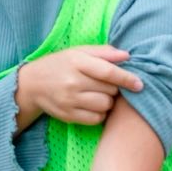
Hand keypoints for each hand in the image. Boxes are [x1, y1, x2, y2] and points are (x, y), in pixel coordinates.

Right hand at [16, 46, 140, 130]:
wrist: (32, 84)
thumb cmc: (60, 64)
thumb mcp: (77, 52)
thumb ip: (103, 52)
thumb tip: (127, 56)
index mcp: (76, 62)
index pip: (107, 72)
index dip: (126, 78)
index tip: (139, 84)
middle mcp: (72, 82)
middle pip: (109, 90)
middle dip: (114, 88)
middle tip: (107, 85)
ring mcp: (69, 100)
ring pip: (105, 106)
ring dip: (108, 101)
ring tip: (100, 94)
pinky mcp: (68, 115)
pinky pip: (96, 119)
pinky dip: (100, 113)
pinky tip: (93, 105)